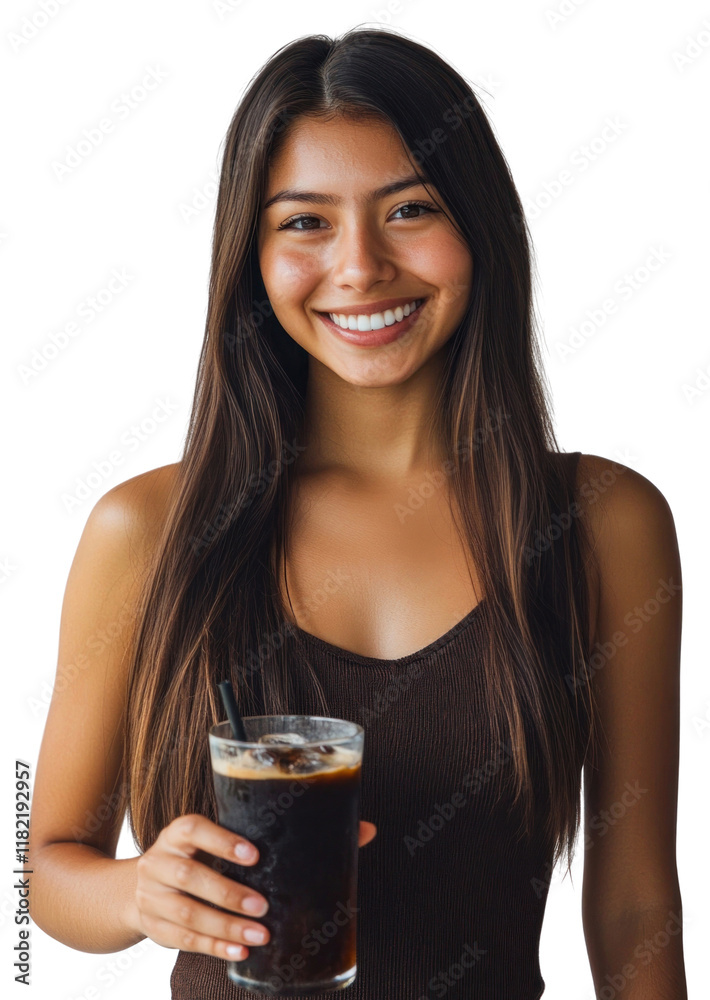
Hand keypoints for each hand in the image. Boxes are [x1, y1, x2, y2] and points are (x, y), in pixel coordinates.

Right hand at [132, 814, 376, 960]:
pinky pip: (184, 940)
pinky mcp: (155, 927)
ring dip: (224, 927)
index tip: (254, 854)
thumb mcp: (228, 838)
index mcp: (181, 832)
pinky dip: (213, 948)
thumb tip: (365, 829)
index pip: (195, 829)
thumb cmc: (203, 855)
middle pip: (189, 876)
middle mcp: (161, 860)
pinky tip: (240, 953)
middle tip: (263, 907)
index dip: (223, 840)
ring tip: (259, 937)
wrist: (137, 887)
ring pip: (187, 914)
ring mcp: (153, 896)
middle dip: (227, 893)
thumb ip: (285, 833)